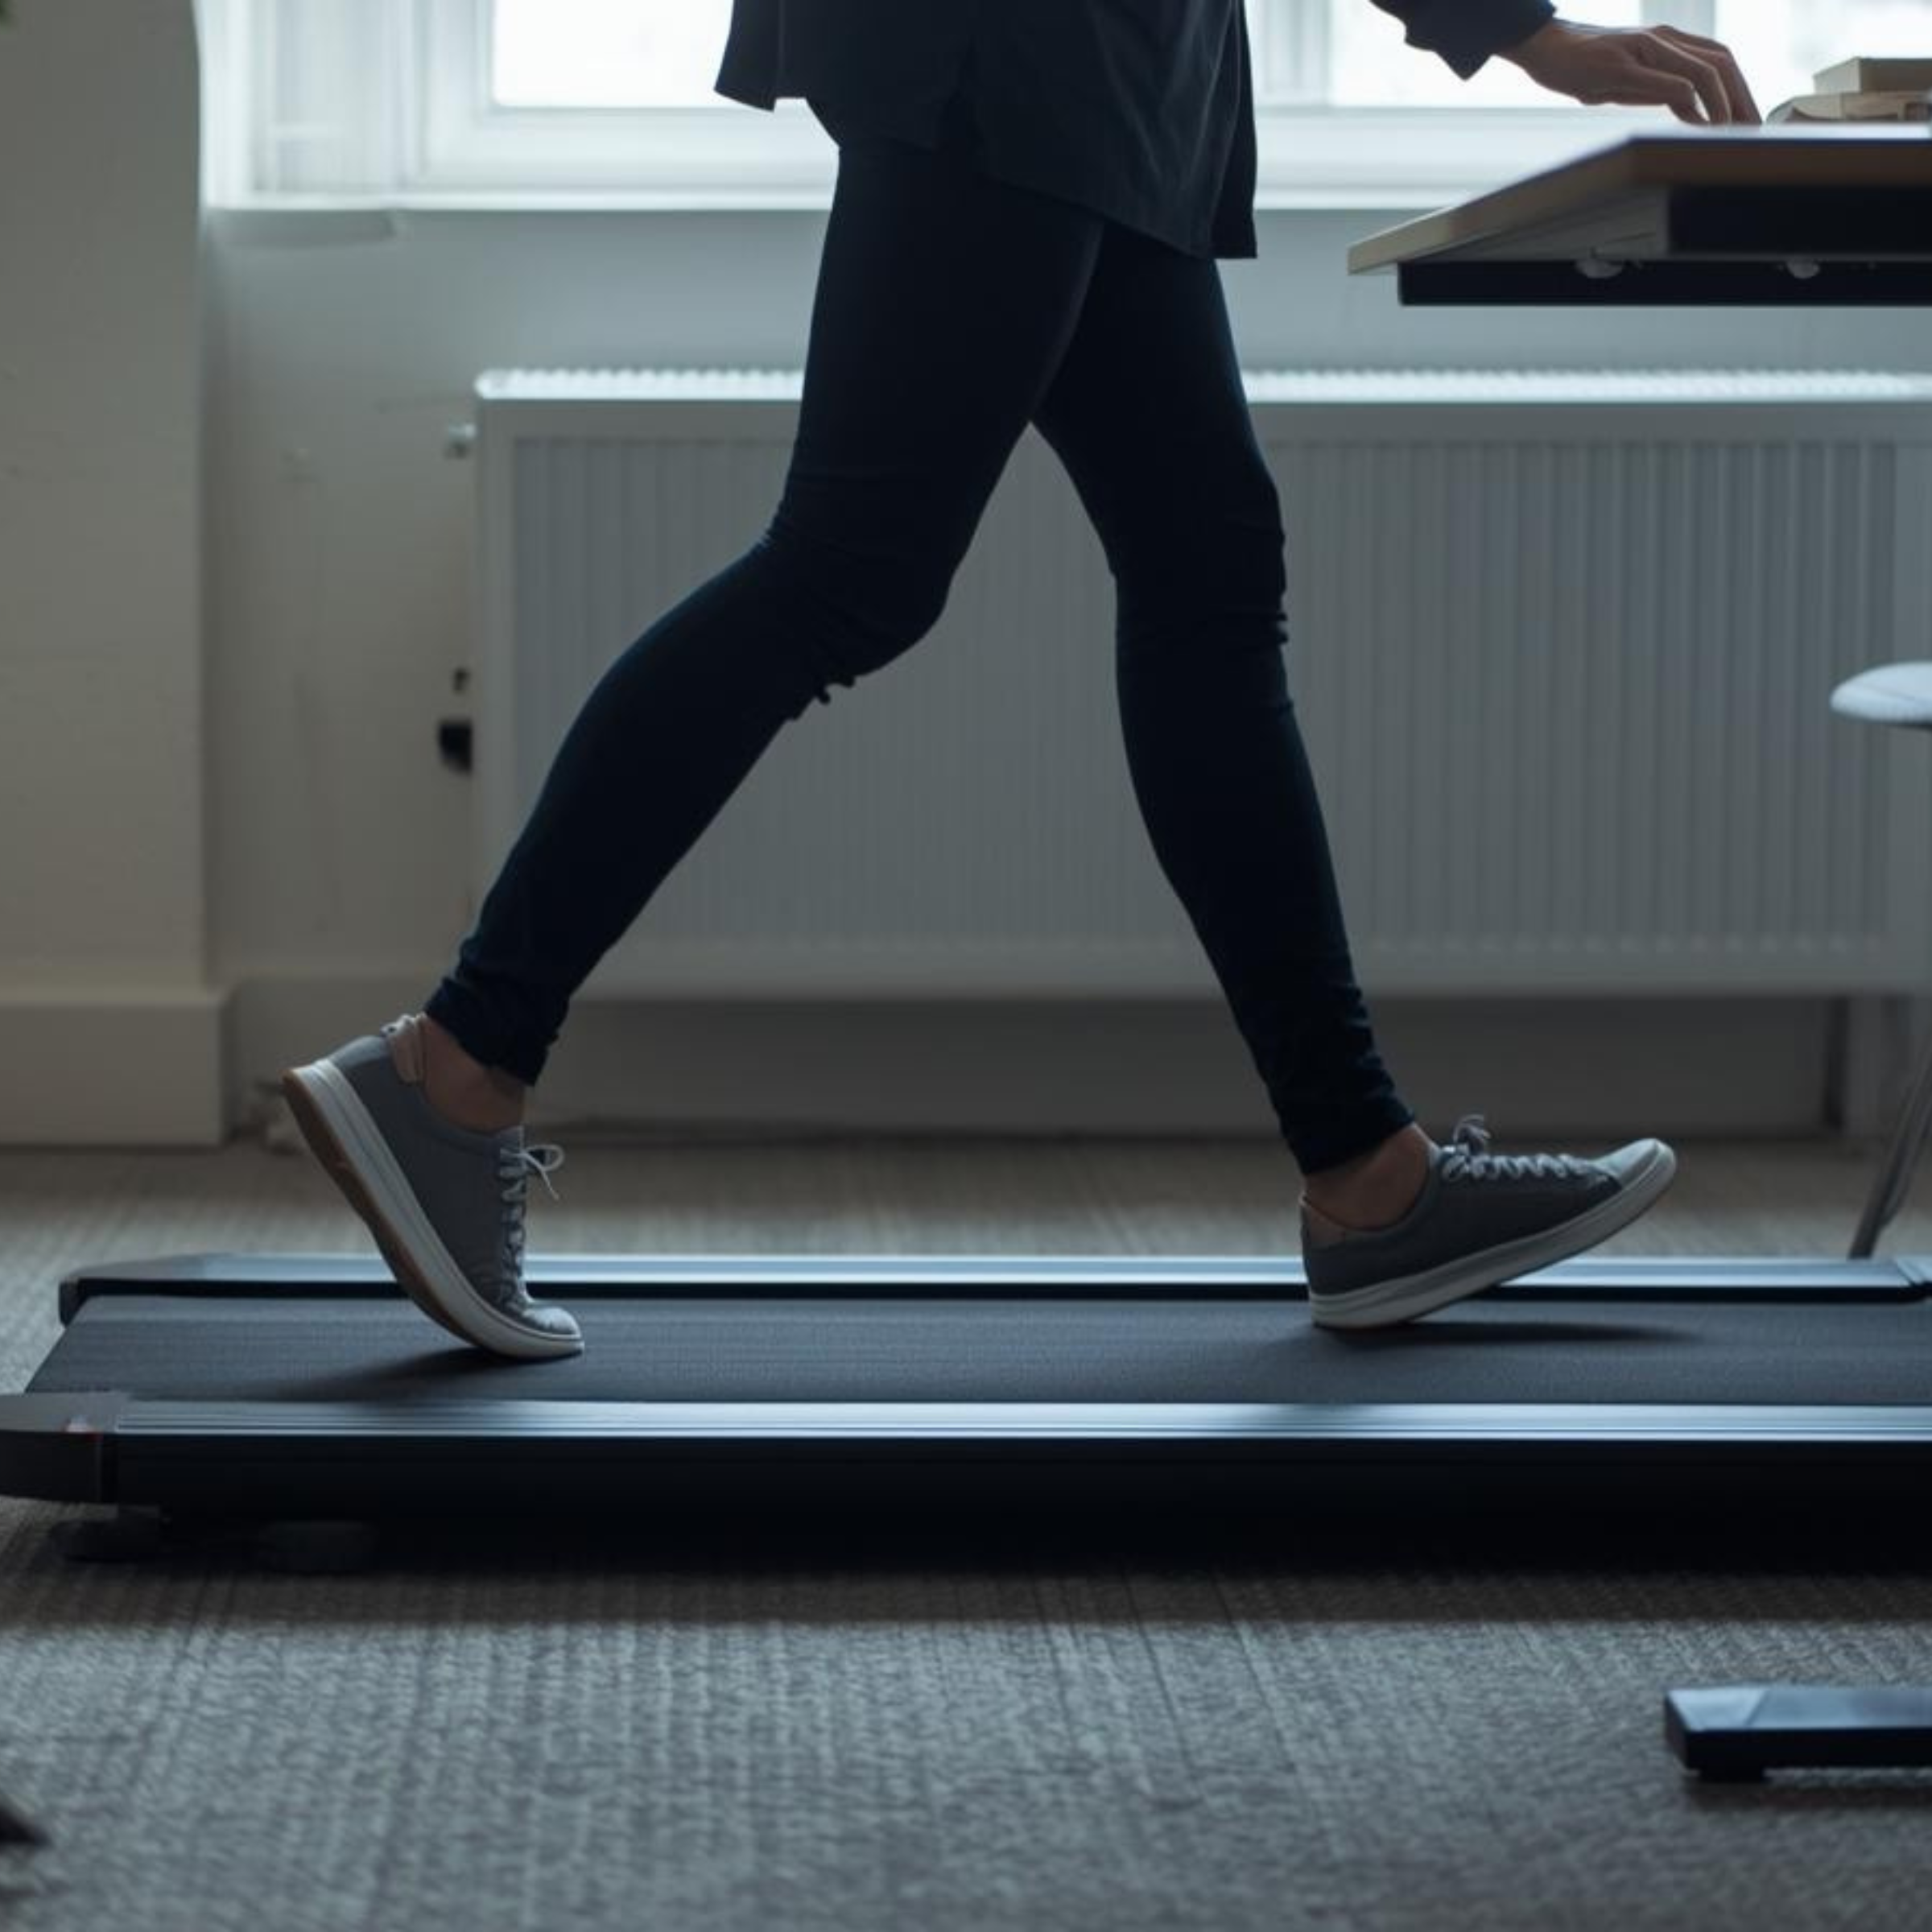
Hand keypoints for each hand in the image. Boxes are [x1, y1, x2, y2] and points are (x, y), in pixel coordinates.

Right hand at [1498, 19, 1762, 124]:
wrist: (1543, 46)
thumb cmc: (1581, 65)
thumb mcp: (1627, 81)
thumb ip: (1659, 90)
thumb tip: (1692, 109)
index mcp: (1667, 42)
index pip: (1717, 59)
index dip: (1739, 87)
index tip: (1747, 119)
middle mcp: (1664, 38)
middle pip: (1721, 61)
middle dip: (1742, 96)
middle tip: (1752, 129)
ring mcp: (1645, 48)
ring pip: (1703, 69)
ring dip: (1724, 101)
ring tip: (1732, 130)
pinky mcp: (1625, 63)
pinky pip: (1668, 81)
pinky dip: (1692, 102)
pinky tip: (1701, 123)